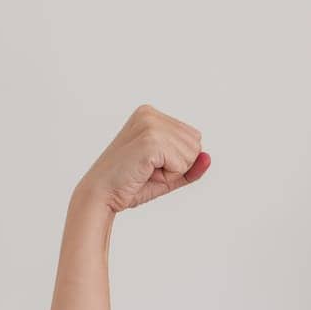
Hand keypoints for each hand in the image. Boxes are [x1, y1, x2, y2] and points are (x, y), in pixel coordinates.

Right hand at [74, 105, 209, 214]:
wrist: (101, 195)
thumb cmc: (130, 185)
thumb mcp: (168, 173)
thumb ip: (191, 166)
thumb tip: (208, 157)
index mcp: (150, 114)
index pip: (193, 137)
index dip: (178, 160)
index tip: (151, 165)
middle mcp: (150, 114)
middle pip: (195, 143)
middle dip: (178, 165)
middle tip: (148, 170)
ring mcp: (150, 124)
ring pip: (192, 153)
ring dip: (173, 171)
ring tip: (146, 171)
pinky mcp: (150, 140)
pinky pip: (182, 163)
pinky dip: (169, 175)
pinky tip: (146, 173)